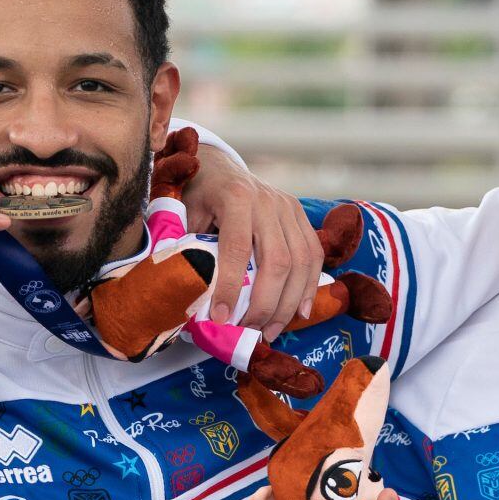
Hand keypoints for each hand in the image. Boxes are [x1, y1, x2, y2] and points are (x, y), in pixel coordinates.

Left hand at [179, 137, 320, 340]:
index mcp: (235, 197)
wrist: (218, 167)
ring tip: (271, 330)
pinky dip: (309, 286)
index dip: (229, 287)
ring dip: (289, 303)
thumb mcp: (184, 217)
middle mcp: (267, 201)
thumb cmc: (197, 197)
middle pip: (278, 260)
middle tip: (251, 331)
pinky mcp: (300, 215)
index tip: (221, 318)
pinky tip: (300, 312)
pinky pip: (313, 255)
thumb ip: (189, 250)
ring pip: (301, 262)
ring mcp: (288, 207)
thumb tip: (188, 298)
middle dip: (266, 304)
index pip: (236, 248)